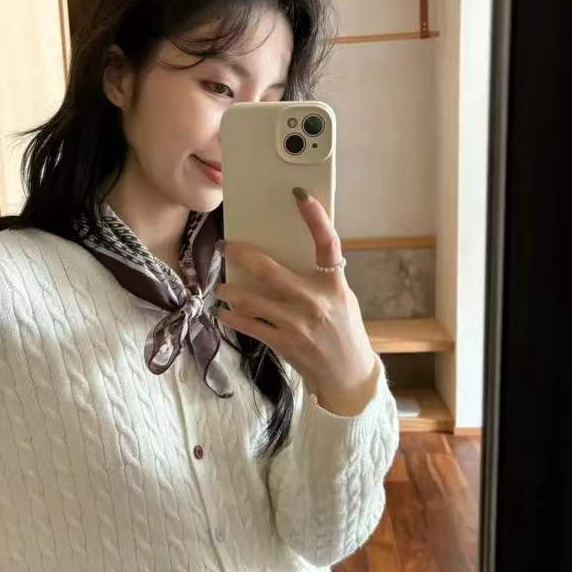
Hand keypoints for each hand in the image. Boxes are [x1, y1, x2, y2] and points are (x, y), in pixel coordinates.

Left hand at [214, 189, 380, 414]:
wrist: (348, 375)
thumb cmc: (344, 332)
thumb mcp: (342, 300)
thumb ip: (319, 280)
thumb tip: (288, 256)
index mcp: (334, 285)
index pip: (328, 244)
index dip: (316, 218)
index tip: (301, 196)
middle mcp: (316, 301)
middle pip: (271, 270)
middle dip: (242, 255)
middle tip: (226, 247)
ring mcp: (298, 324)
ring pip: (252, 300)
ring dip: (232, 292)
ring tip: (223, 288)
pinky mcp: (284, 343)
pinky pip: (250, 326)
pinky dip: (233, 318)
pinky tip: (224, 313)